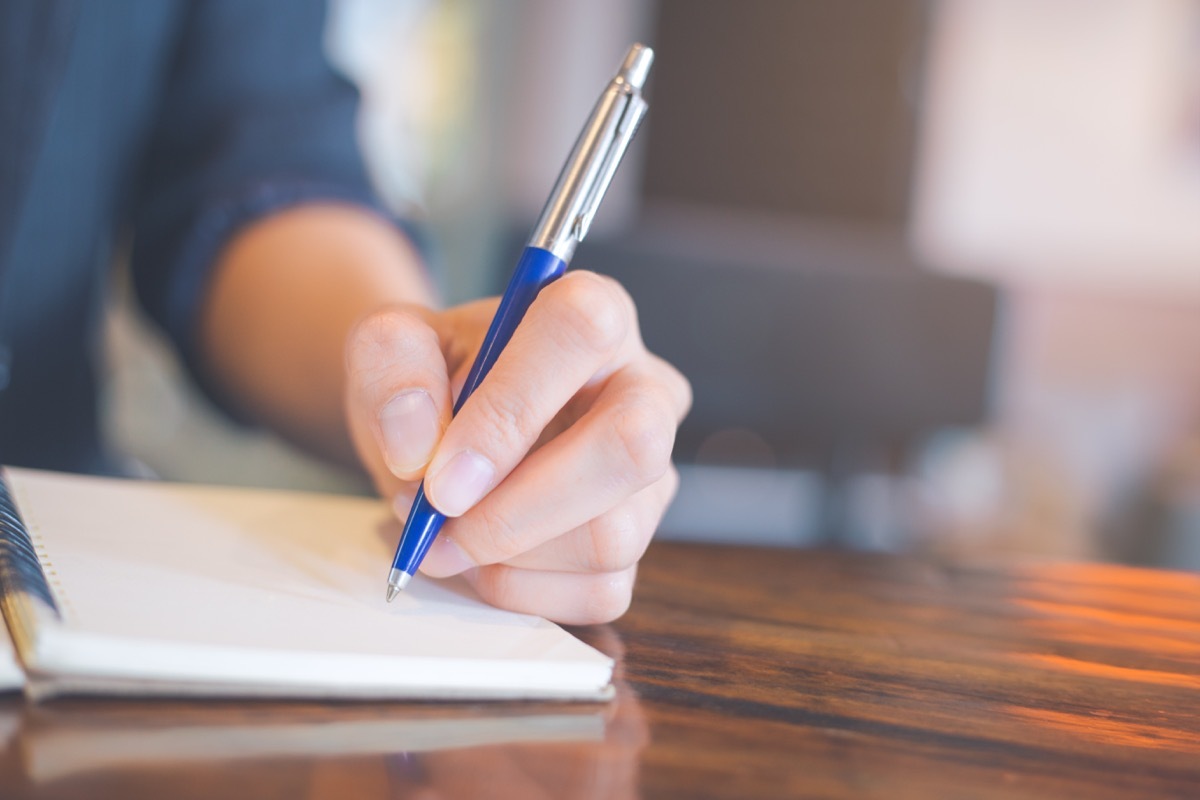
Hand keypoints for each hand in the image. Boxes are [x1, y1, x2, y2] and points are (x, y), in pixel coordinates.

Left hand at [344, 271, 690, 623]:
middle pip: (632, 446)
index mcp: (595, 313)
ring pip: (613, 534)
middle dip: (522, 506)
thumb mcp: (392, 346)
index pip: (582, 332)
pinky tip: (481, 557)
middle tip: (440, 519)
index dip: (512, 405)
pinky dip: (521, 589)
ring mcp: (652, 472)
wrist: (446, 430)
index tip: (442, 472)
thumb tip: (418, 444)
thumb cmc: (436, 379)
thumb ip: (392, 366)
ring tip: (443, 533)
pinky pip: (600, 589)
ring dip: (507, 554)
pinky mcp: (640, 539)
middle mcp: (644, 389)